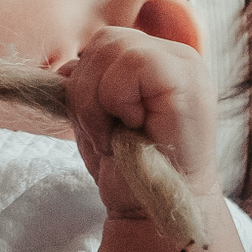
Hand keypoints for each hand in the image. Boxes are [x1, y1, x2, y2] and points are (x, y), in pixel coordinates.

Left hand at [64, 26, 219, 218]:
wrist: (153, 209)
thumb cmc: (128, 166)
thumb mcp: (98, 113)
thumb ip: (88, 82)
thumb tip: (63, 67)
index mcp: (157, 60)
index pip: (103, 43)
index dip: (85, 79)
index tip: (98, 122)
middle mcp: (175, 56)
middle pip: (104, 41)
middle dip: (86, 91)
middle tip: (106, 133)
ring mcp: (185, 65)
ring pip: (113, 48)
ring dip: (98, 99)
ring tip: (118, 133)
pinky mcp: (187, 79)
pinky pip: (133, 63)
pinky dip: (117, 99)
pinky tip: (133, 128)